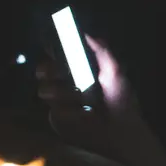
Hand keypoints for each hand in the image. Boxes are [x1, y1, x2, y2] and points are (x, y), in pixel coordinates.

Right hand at [37, 35, 148, 153]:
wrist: (123, 130)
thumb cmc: (121, 101)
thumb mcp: (115, 72)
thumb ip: (102, 51)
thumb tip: (88, 35)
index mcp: (75, 71)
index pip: (53, 57)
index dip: (51, 52)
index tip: (56, 52)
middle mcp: (63, 86)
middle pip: (42, 72)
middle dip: (50, 71)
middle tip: (64, 73)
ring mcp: (58, 104)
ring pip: (45, 91)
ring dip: (64, 93)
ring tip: (84, 100)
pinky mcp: (58, 122)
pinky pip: (54, 113)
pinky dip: (70, 112)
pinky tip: (84, 114)